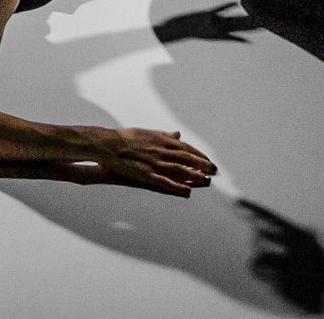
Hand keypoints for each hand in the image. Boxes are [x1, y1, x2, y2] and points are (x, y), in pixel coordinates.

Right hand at [89, 127, 216, 193]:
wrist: (108, 144)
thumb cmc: (125, 137)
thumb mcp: (147, 133)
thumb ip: (164, 135)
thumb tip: (177, 134)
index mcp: (162, 139)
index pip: (186, 148)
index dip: (199, 155)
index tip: (208, 161)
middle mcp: (162, 150)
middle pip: (187, 158)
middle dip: (202, 164)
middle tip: (215, 171)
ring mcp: (155, 162)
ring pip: (180, 170)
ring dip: (194, 175)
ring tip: (207, 180)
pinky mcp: (146, 174)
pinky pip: (166, 182)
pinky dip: (178, 186)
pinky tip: (187, 191)